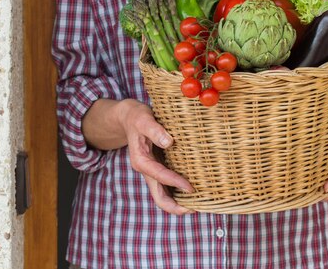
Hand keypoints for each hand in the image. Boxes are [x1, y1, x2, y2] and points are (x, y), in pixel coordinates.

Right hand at [119, 99, 194, 214]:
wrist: (129, 117)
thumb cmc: (137, 117)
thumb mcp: (144, 119)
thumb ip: (154, 130)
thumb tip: (169, 142)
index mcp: (141, 161)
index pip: (160, 176)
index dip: (175, 183)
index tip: (191, 188)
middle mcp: (146, 170)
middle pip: (159, 197)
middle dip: (175, 207)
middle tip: (195, 210)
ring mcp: (152, 171)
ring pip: (163, 194)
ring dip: (178, 203)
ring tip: (197, 205)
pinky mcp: (158, 168)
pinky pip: (167, 185)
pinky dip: (178, 192)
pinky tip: (192, 192)